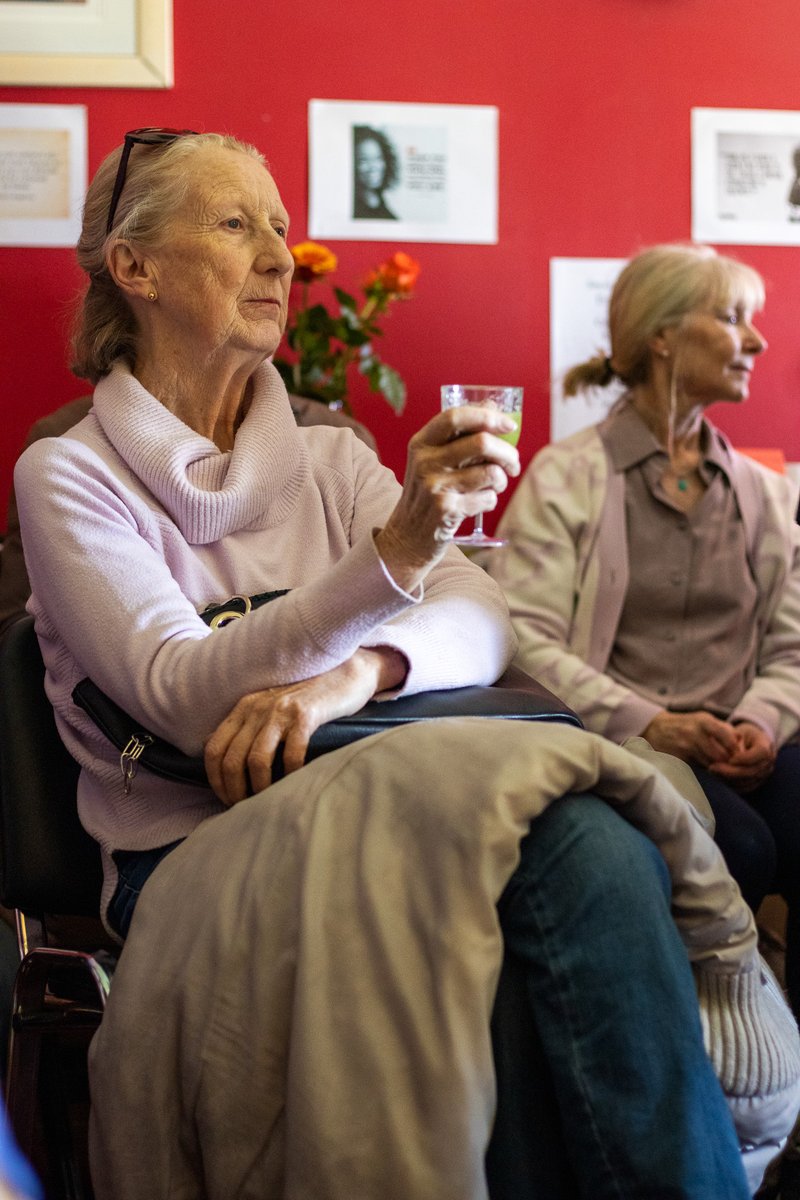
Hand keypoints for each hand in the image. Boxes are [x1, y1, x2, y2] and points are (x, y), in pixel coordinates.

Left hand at [204, 647, 406, 805]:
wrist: (346, 673)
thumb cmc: (309, 698)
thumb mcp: (270, 707)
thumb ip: (248, 727)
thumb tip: (223, 759)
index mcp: (244, 707)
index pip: (213, 748)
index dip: (215, 779)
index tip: (226, 798)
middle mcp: (257, 707)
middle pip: (231, 758)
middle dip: (234, 790)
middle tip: (244, 807)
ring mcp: (281, 710)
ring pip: (256, 760)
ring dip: (258, 787)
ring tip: (266, 800)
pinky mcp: (306, 715)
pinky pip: (291, 753)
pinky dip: (289, 774)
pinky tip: (293, 782)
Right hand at [375, 405, 519, 591]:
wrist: (406, 535)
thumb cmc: (427, 491)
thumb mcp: (432, 459)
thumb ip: (459, 434)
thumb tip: (492, 405)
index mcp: (421, 443)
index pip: (456, 417)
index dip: (487, 416)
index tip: (508, 426)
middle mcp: (425, 462)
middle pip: (481, 443)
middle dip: (508, 453)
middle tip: (513, 463)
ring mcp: (435, 487)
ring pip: (490, 472)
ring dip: (502, 480)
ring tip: (495, 485)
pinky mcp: (447, 511)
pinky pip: (487, 498)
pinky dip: (491, 500)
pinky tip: (479, 503)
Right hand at [642, 710, 739, 766]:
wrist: (655, 728)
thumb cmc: (685, 725)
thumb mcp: (704, 720)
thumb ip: (724, 729)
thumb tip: (742, 743)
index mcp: (705, 721)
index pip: (728, 737)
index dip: (736, 750)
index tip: (738, 757)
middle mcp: (695, 733)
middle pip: (720, 755)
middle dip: (727, 764)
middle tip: (731, 768)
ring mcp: (685, 746)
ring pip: (710, 765)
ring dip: (717, 770)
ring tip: (719, 770)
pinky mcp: (678, 758)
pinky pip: (698, 769)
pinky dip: (704, 772)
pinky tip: (705, 771)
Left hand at [708, 721, 775, 792]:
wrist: (750, 743)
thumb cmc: (742, 734)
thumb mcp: (739, 731)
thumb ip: (734, 737)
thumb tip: (729, 748)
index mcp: (766, 745)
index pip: (762, 753)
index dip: (746, 758)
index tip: (730, 759)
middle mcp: (768, 762)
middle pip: (753, 771)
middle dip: (731, 771)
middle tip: (713, 767)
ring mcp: (763, 774)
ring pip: (747, 781)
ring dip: (728, 778)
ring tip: (712, 772)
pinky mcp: (756, 782)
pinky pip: (744, 787)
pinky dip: (730, 784)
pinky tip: (717, 777)